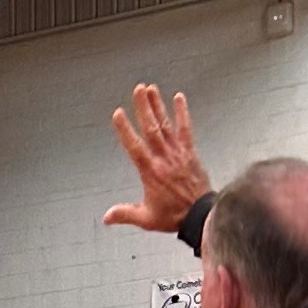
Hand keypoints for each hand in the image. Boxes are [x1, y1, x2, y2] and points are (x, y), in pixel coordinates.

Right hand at [104, 84, 209, 232]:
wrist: (202, 215)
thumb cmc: (174, 216)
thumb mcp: (146, 218)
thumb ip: (125, 214)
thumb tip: (106, 217)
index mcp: (150, 171)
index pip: (134, 146)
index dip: (126, 129)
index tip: (118, 113)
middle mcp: (164, 158)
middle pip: (152, 128)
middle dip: (144, 107)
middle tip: (138, 89)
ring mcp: (178, 153)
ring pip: (166, 125)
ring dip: (158, 106)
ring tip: (151, 88)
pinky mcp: (190, 152)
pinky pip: (186, 129)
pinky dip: (182, 113)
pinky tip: (179, 97)